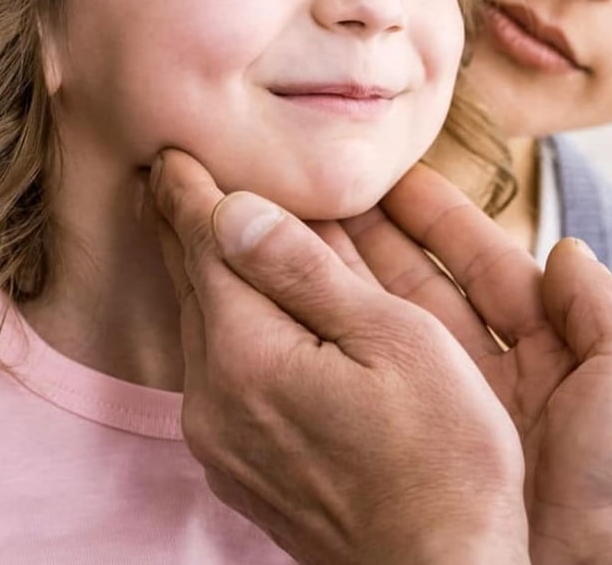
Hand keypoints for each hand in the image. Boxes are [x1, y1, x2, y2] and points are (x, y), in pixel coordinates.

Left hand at [145, 149, 529, 564]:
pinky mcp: (237, 462)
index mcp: (247, 352)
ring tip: (207, 223)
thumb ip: (305, 272)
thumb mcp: (393, 340)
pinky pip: (214, 366)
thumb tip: (231, 207)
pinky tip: (244, 305)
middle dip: (183, 222)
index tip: (171, 149)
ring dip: (206, 270)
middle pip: (189, 281)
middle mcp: (212, 395)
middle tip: (170, 173)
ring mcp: (219, 436)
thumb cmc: (441, 456)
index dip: (187, 188)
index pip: (201, 242)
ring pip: (199, 324)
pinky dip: (224, 320)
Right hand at [346, 164, 611, 564]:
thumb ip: (599, 306)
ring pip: (395, 330)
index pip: (485, 266)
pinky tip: (305, 309)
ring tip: (306, 231)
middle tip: (333, 196)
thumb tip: (568, 250)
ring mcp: (452, 414)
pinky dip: (346, 342)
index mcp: (547, 353)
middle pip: (427, 290)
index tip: (397, 178)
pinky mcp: (417, 449)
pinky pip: (378, 383)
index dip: (441, 220)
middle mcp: (494, 378)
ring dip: (355, 281)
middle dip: (384, 241)